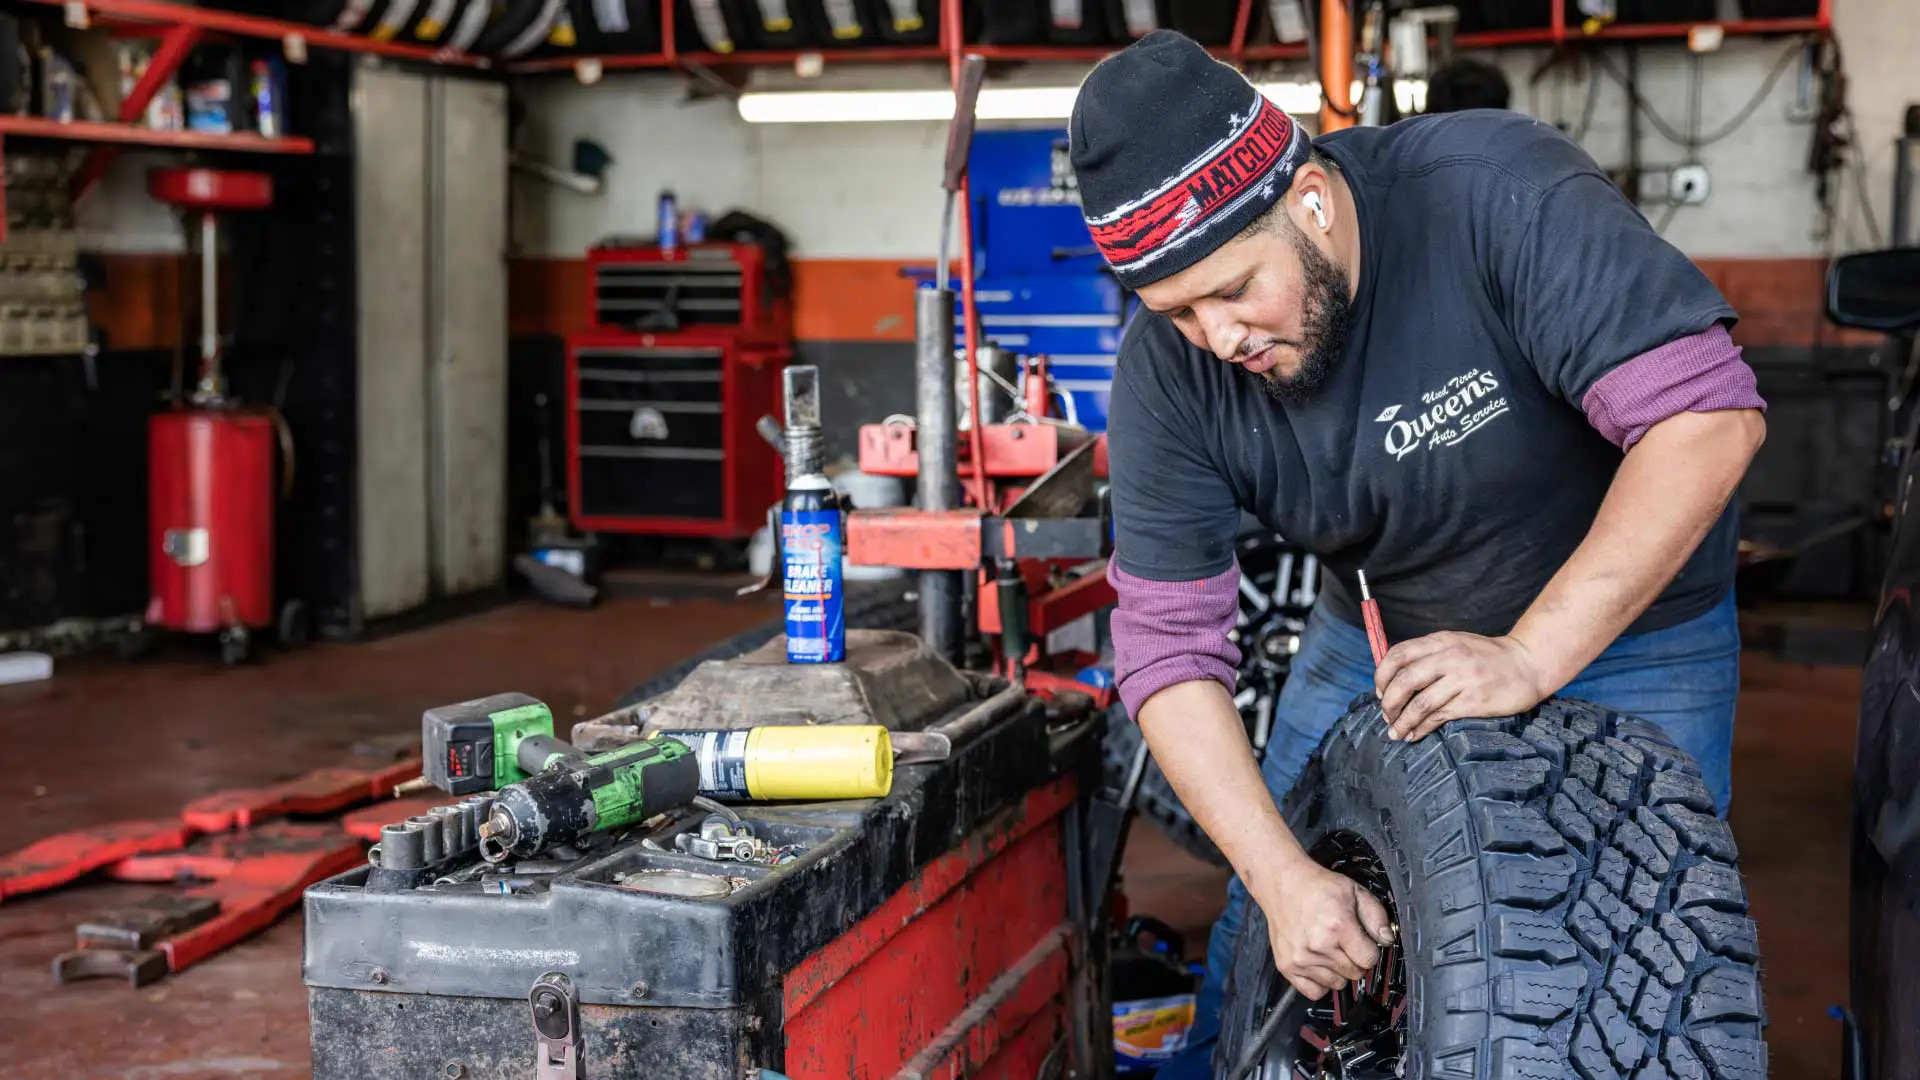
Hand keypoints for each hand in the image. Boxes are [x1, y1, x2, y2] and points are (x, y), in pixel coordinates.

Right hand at [1256, 861, 1395, 999]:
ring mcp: (1301, 959)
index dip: (1370, 950)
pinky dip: (1320, 982)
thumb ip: (1376, 916)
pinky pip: (1314, 992)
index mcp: (1338, 926)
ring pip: (1337, 984)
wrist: (1283, 883)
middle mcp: (1319, 945)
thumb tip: (1387, 940)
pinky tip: (1318, 963)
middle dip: (1355, 960)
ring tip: (1328, 948)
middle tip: (1344, 942)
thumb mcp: (1355, 891)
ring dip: (1338, 970)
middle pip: (1355, 974)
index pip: (1369, 960)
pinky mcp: (1287, 966)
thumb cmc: (1316, 887)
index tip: (1362, 942)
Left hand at [1374, 631, 1550, 741]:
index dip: (1382, 675)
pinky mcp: (1473, 701)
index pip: (1398, 654)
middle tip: (1386, 716)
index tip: (1380, 691)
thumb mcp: (1456, 644)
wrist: (1527, 665)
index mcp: (1441, 641)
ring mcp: (1462, 679)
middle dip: (1388, 702)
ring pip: (1419, 703)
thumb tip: (1394, 679)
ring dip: (1402, 722)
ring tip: (1395, 733)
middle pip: (1404, 681)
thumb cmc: (1487, 658)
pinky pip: (1438, 717)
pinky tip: (1414, 735)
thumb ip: (1429, 656)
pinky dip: (1420, 728)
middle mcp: (1449, 657)